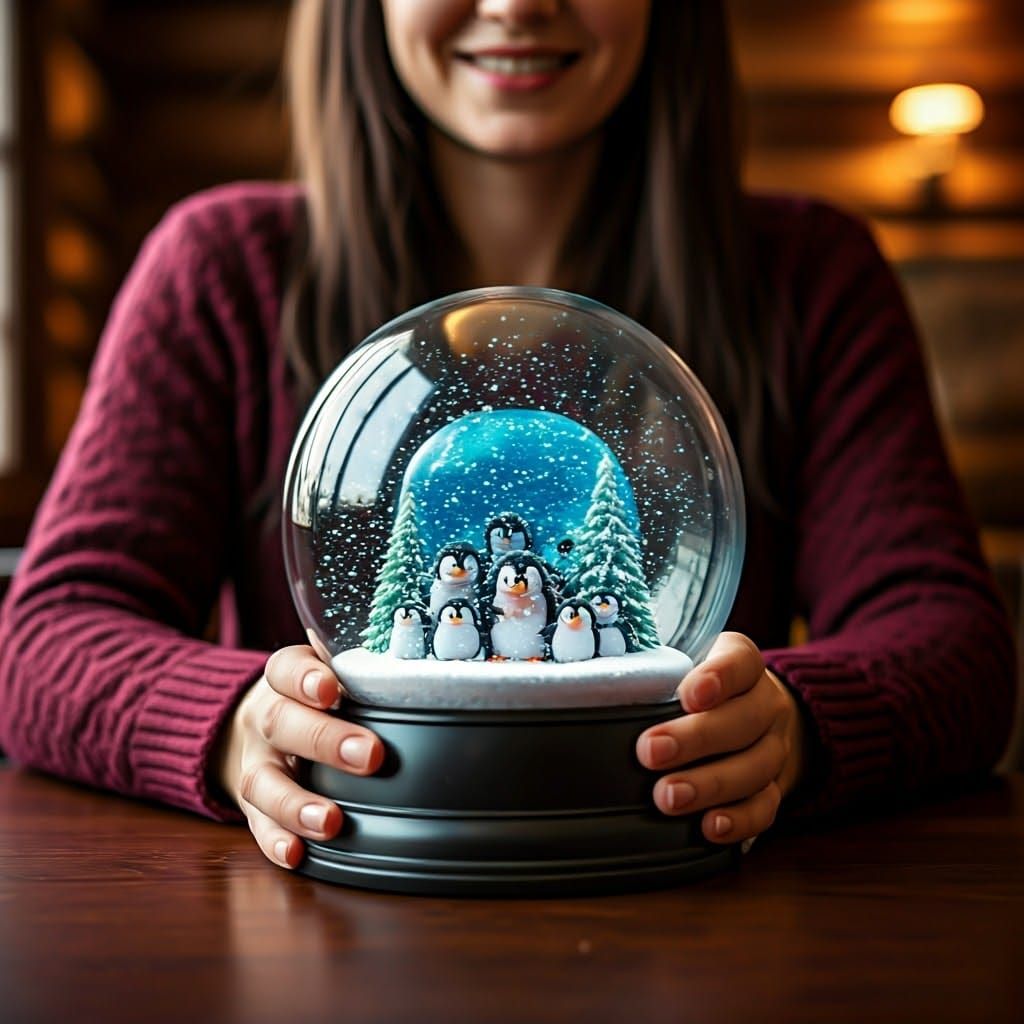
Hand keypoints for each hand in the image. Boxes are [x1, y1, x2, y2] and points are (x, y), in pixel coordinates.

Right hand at [215, 644, 383, 868]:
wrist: (259, 727)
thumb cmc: (317, 699)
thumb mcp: (331, 673)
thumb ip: (363, 670)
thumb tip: (429, 670)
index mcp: (286, 680)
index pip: (286, 669)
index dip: (305, 678)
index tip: (329, 689)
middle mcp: (266, 718)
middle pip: (281, 723)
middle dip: (324, 741)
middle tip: (368, 755)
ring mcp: (256, 763)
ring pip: (263, 781)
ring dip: (296, 803)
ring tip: (330, 820)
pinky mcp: (252, 804)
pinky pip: (257, 824)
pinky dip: (274, 841)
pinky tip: (295, 853)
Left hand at [636, 632, 805, 843]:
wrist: (759, 717)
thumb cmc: (700, 686)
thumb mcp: (683, 661)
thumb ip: (653, 666)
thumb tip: (587, 679)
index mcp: (744, 664)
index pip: (741, 661)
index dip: (719, 677)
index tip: (687, 695)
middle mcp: (766, 703)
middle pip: (744, 720)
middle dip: (695, 739)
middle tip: (650, 752)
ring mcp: (774, 747)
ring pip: (755, 766)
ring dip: (710, 784)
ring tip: (668, 797)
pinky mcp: (775, 787)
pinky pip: (765, 807)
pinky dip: (739, 819)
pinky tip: (709, 826)